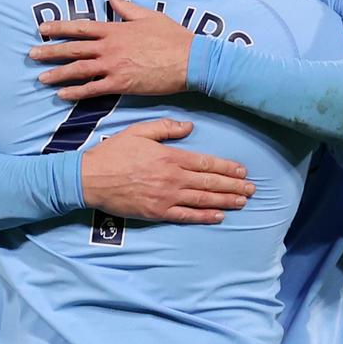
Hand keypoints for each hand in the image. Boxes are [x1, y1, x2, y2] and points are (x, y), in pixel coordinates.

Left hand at [30, 0, 193, 99]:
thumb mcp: (149, 16)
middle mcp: (110, 47)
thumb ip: (127, 7)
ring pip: (78, 70)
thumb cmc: (172, 37)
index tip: (43, 28)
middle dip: (50, 52)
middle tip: (32, 54)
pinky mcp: (121, 85)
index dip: (59, 28)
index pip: (81, 27)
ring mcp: (114, 67)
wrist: (189, 60)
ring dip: (57, 74)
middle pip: (73, 49)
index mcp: (115, 29)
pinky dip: (76, 92)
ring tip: (41, 78)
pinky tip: (63, 95)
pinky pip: (93, 90)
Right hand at [81, 119, 254, 223]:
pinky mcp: (157, 212)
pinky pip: (186, 216)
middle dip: (233, 186)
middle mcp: (172, 178)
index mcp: (170, 157)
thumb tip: (189, 127)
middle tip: (252, 190)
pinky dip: (204, 217)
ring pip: (202, 200)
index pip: (206, 163)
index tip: (242, 171)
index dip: (227, 168)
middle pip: (209, 183)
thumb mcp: (139, 131)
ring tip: (242, 202)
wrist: (90, 179)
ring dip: (225, 201)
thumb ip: (166, 128)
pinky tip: (218, 216)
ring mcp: (165, 197)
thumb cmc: (114, 153)